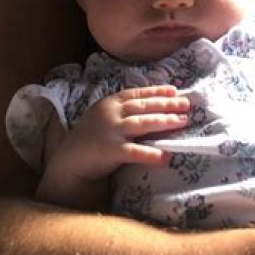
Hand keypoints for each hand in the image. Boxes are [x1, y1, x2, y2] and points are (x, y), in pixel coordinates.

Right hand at [38, 85, 189, 205]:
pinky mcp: (111, 151)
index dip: (157, 91)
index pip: (138, 94)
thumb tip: (153, 106)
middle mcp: (111, 113)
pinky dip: (151, 154)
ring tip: (182, 122)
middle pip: (144, 106)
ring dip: (165, 122)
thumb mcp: (104, 117)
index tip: (175, 91)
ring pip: (143, 123)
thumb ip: (123, 110)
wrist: (68, 162)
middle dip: (167, 105)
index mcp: (110, 103)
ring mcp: (111, 131)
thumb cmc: (90, 138)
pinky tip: (166, 157)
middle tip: (187, 105)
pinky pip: (135, 152)